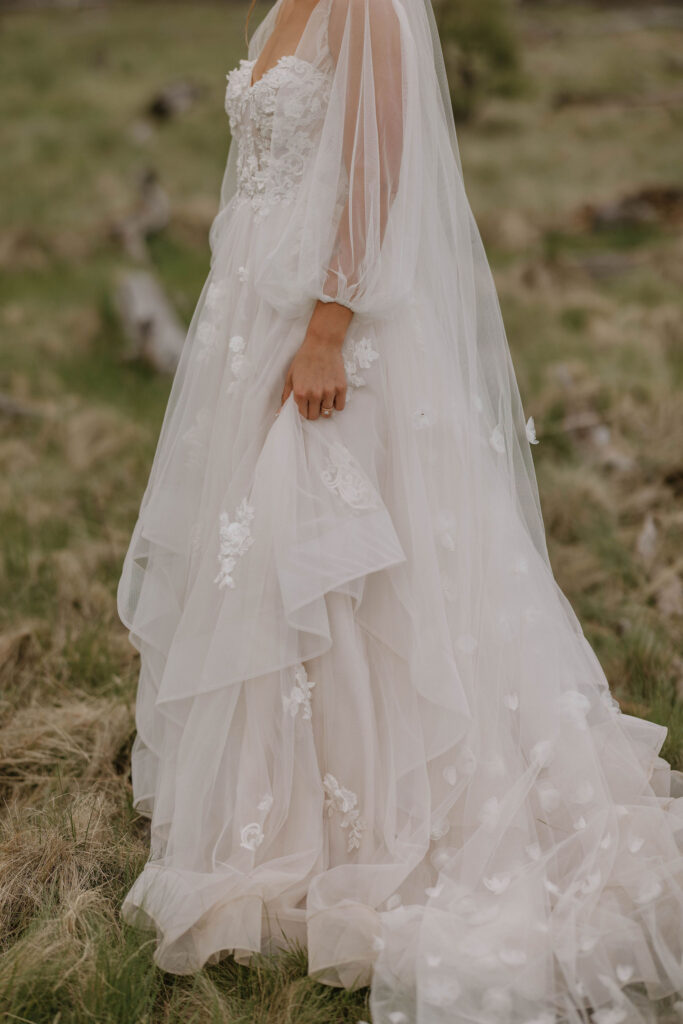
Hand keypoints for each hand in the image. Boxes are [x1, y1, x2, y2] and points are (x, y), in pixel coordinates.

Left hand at [280, 301, 352, 419]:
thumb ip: (286, 395)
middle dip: (313, 411)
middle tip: (314, 402)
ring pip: (327, 413)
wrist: (322, 344)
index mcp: (300, 393)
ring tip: (323, 397)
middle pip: (314, 416)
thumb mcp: (291, 376)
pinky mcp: (341, 388)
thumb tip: (280, 413)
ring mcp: (329, 392)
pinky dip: (336, 403)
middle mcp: (314, 395)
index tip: (306, 404)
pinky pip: (340, 407)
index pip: (303, 415)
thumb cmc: (304, 358)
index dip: (304, 410)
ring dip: (324, 407)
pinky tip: (332, 395)